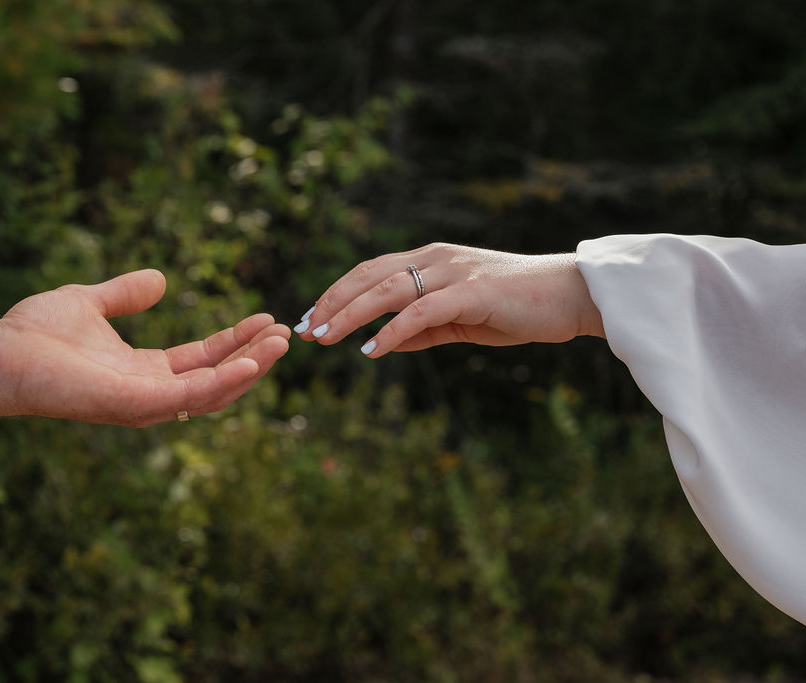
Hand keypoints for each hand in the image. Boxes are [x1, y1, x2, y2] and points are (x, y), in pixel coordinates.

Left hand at [0, 269, 289, 424]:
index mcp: (141, 370)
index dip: (233, 340)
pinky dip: (222, 382)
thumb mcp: (89, 301)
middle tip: (284, 333)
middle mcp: (148, 392)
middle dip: (250, 356)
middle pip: (214, 377)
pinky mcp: (133, 406)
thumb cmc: (34, 333)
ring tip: (279, 344)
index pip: (200, 359)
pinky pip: (188, 397)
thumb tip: (160, 280)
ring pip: (211, 392)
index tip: (263, 318)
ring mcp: (143, 403)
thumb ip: (125, 294)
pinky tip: (248, 362)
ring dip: (248, 369)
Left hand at [294, 242, 603, 356]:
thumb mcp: (461, 320)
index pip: (371, 271)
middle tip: (305, 329)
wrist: (573, 296)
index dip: (337, 293)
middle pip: (369, 275)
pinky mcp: (473, 292)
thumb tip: (383, 343)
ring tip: (325, 337)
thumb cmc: (518, 307)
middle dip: (332, 302)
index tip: (311, 318)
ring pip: (388, 290)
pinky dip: (393, 330)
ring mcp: (454, 272)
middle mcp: (437, 258)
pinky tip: (371, 349)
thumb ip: (423, 328)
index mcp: (431, 259)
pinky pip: (422, 311)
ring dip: (350, 315)